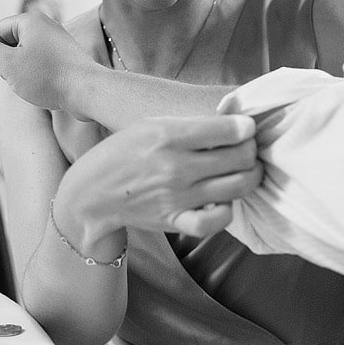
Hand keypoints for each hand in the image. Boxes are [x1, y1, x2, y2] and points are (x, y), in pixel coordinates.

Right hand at [0, 13, 96, 112]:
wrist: (87, 91)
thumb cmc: (48, 77)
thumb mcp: (8, 64)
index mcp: (31, 20)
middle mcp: (46, 26)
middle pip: (12, 40)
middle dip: (5, 61)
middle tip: (7, 80)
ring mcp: (58, 41)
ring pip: (26, 53)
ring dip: (19, 70)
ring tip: (26, 85)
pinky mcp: (66, 57)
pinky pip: (41, 62)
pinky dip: (35, 74)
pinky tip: (40, 88)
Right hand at [56, 111, 261, 243]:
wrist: (92, 193)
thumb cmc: (122, 152)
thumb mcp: (149, 124)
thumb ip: (189, 124)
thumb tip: (232, 123)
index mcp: (168, 135)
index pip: (230, 129)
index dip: (246, 127)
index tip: (245, 127)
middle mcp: (176, 166)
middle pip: (241, 157)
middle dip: (252, 150)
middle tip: (246, 149)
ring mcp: (177, 196)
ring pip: (238, 186)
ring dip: (249, 176)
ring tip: (243, 171)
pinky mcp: (175, 220)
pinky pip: (215, 221)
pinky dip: (227, 211)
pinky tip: (224, 201)